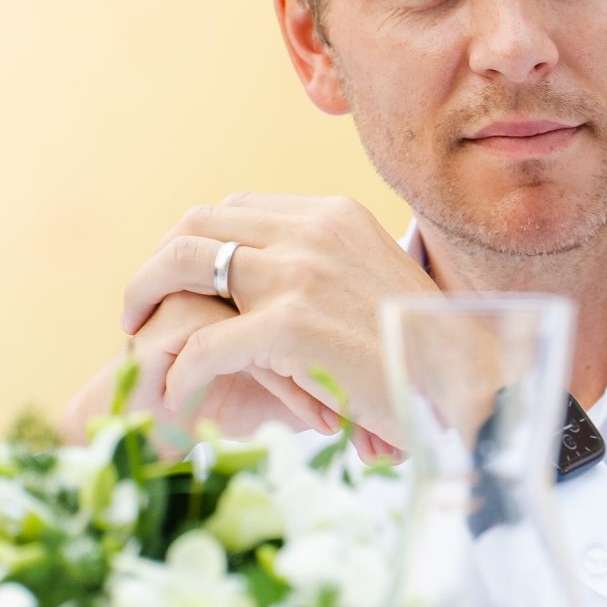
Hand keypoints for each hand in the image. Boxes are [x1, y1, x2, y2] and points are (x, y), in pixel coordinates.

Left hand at [115, 194, 438, 449]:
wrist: (471, 387)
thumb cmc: (427, 353)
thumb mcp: (377, 286)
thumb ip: (328, 273)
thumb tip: (281, 291)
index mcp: (331, 216)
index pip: (235, 209)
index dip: (195, 244)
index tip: (180, 285)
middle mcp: (311, 231)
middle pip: (198, 223)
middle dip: (156, 265)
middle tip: (137, 311)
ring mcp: (299, 274)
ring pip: (184, 263)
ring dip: (145, 299)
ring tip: (135, 343)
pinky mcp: (291, 327)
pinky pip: (203, 343)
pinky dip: (179, 372)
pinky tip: (176, 398)